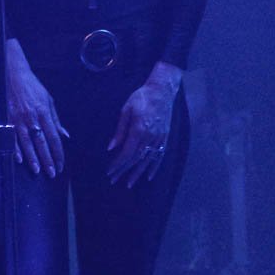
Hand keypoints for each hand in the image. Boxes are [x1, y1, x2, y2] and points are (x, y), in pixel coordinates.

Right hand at [0, 39, 68, 176]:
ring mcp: (19, 119)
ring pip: (27, 143)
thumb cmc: (33, 87)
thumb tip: (64, 135)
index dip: (58, 153)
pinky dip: (16, 149)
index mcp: (45, 112)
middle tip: (52, 173)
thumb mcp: (49, 99)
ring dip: (33, 158)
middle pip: (41, 143)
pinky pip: (12, 137)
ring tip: (37, 170)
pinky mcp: (8, 118)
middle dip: (47, 160)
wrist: (14, 75)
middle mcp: (33, 117)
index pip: (54, 137)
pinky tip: (19, 160)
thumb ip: (56, 119)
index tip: (61, 164)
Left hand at [106, 61, 181, 188]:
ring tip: (129, 184)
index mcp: (139, 130)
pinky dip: (154, 168)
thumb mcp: (126, 109)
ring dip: (137, 173)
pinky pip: (159, 156)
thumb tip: (111, 147)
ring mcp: (159, 139)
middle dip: (124, 170)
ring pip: (147, 160)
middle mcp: (150, 137)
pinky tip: (148, 176)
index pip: (127, 152)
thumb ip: (120, 130)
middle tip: (114, 180)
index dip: (118, 164)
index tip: (110, 171)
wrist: (162, 90)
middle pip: (135, 159)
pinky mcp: (165, 138)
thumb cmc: (141, 97)